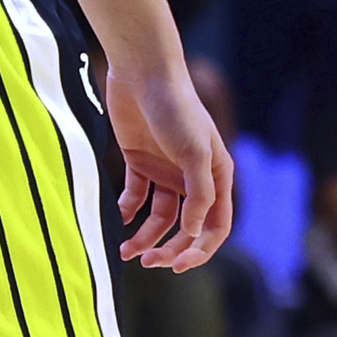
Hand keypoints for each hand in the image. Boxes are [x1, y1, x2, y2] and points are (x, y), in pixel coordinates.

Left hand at [107, 61, 233, 271]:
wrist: (143, 71)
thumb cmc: (176, 108)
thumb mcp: (195, 152)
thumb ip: (199, 194)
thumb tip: (196, 231)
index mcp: (217, 176)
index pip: (216, 225)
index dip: (200, 250)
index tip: (177, 266)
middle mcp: (194, 177)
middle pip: (187, 227)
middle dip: (170, 249)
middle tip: (149, 263)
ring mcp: (166, 170)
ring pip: (160, 218)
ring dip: (146, 237)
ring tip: (126, 252)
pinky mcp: (140, 162)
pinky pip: (136, 197)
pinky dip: (128, 211)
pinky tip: (118, 217)